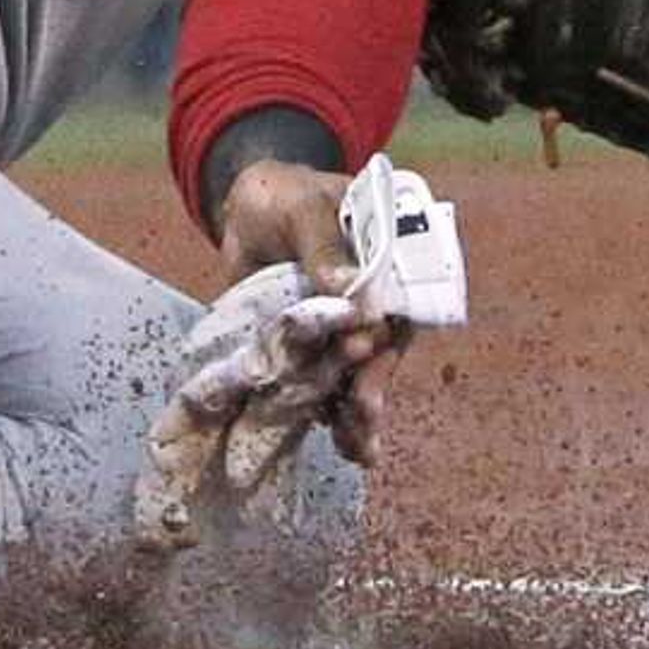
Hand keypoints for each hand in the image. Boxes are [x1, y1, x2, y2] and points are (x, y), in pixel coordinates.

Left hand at [215, 158, 398, 466]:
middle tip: (364, 414)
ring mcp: (345, 328)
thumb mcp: (302, 208)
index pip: (399, 297)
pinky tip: (338, 447)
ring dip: (358, 413)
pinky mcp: (312, 351)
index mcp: (390, 256)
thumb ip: (323, 244)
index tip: (364, 348)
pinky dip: (328, 416)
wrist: (248, 216)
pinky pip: (325, 386)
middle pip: (384, 346)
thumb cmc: (284, 198)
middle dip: (374, 383)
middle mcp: (377, 299)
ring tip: (357, 449)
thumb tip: (352, 285)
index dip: (386, 326)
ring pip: (359, 375)